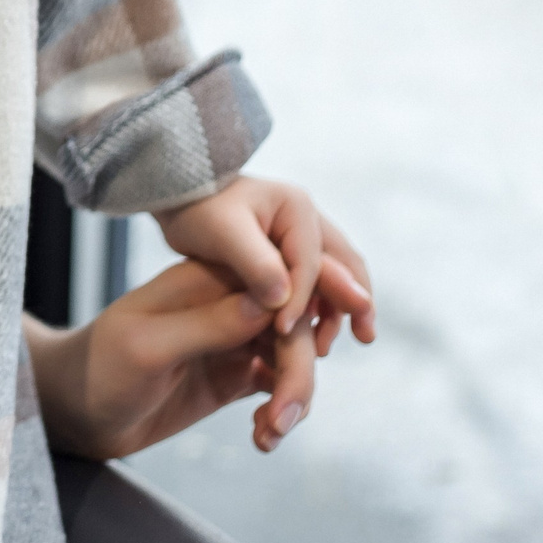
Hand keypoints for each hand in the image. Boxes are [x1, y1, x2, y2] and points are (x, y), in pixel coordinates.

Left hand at [31, 256, 355, 459]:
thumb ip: (207, 324)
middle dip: (302, 367)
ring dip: (295, 395)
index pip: (275, 274)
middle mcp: (226, 302)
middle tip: (286, 416)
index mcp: (206, 277)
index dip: (318, 292)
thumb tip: (269, 301)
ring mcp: (233, 338)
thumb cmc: (100, 368)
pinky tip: (263, 438)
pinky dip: (282, 412)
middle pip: (294, 322)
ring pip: (293, 357)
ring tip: (271, 434)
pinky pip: (279, 385)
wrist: (76, 411)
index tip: (345, 325)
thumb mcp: (147, 344)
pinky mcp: (233, 373)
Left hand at [152, 175, 375, 347]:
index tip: (282, 332)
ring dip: (338, 310)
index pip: (309, 263)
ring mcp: (300, 236)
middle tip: (365, 339)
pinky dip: (317, 309)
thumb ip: (254, 263)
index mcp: (296, 208)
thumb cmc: (195, 207)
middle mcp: (306, 220)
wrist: (177, 195)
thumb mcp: (220, 232)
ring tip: (325, 347)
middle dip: (356, 302)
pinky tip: (307, 338)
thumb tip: (284, 301)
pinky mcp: (287, 254)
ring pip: (334, 276)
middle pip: (344, 265)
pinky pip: (314, 284)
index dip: (300, 300)